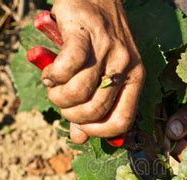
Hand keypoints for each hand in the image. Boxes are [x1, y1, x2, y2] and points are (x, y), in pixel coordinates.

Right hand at [42, 0, 144, 143]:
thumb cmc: (99, 38)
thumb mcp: (105, 71)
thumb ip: (93, 105)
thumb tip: (79, 138)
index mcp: (136, 78)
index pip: (123, 120)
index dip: (99, 132)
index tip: (81, 127)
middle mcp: (126, 66)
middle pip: (95, 110)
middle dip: (71, 114)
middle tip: (61, 100)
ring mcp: (107, 49)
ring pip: (79, 92)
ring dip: (58, 96)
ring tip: (53, 86)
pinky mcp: (85, 34)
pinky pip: (67, 68)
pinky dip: (53, 76)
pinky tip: (50, 73)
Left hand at [165, 64, 186, 152]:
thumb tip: (171, 132)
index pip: (183, 154)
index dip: (168, 142)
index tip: (158, 124)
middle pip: (179, 146)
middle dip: (165, 131)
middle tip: (157, 111)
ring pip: (180, 136)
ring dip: (169, 123)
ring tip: (161, 105)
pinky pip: (186, 127)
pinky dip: (177, 118)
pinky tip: (170, 104)